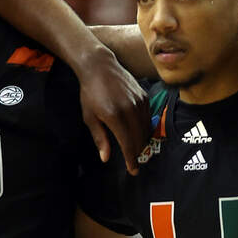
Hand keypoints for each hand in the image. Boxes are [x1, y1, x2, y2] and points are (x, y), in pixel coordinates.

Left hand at [77, 51, 149, 174]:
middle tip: (134, 162)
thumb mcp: (89, 117)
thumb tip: (106, 158)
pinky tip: (139, 132)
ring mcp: (139, 102)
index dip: (131, 159)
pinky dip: (145, 128)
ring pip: (146, 129)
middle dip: (137, 152)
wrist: (100, 67)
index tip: (133, 170)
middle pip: (139, 139)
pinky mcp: (144, 96)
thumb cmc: (90, 93)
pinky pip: (148, 117)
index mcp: (114, 116)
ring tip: (136, 149)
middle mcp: (129, 109)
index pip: (127, 144)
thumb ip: (100, 138)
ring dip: (142, 141)